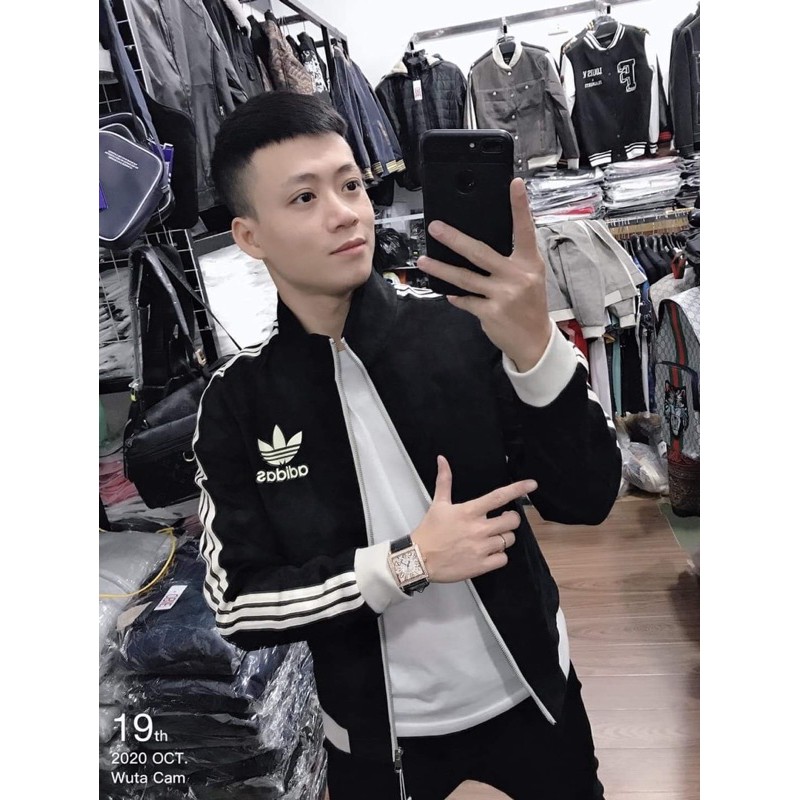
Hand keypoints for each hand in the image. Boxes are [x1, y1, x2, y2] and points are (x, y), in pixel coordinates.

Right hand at [411, 455, 536, 582]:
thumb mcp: (438, 504)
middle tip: (502, 521)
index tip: (531, 485)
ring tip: (490, 538)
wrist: (419, 559)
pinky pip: (503, 559)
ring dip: (504, 538)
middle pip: (512, 520)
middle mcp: (478, 529)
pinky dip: (499, 555)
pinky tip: (488, 552)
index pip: (499, 496)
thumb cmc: (429, 532)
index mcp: (469, 511)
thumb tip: (442, 460)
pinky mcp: (481, 565)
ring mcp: (481, 548)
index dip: (518, 489)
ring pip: (509, 540)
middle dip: (510, 519)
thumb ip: (444, 481)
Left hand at [418, 177, 550, 371]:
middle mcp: (517, 276)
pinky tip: (447, 293)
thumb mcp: (530, 278)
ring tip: (423, 261)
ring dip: (441, 269)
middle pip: (480, 252)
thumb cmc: (529, 305)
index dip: (520, 206)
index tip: (514, 184)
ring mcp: (503, 295)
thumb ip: (511, 261)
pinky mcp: (490, 312)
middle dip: (454, 239)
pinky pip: (465, 300)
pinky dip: (456, 296)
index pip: (525, 230)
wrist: (534, 341)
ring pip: (464, 278)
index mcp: (530, 263)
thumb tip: (477, 246)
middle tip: (435, 227)